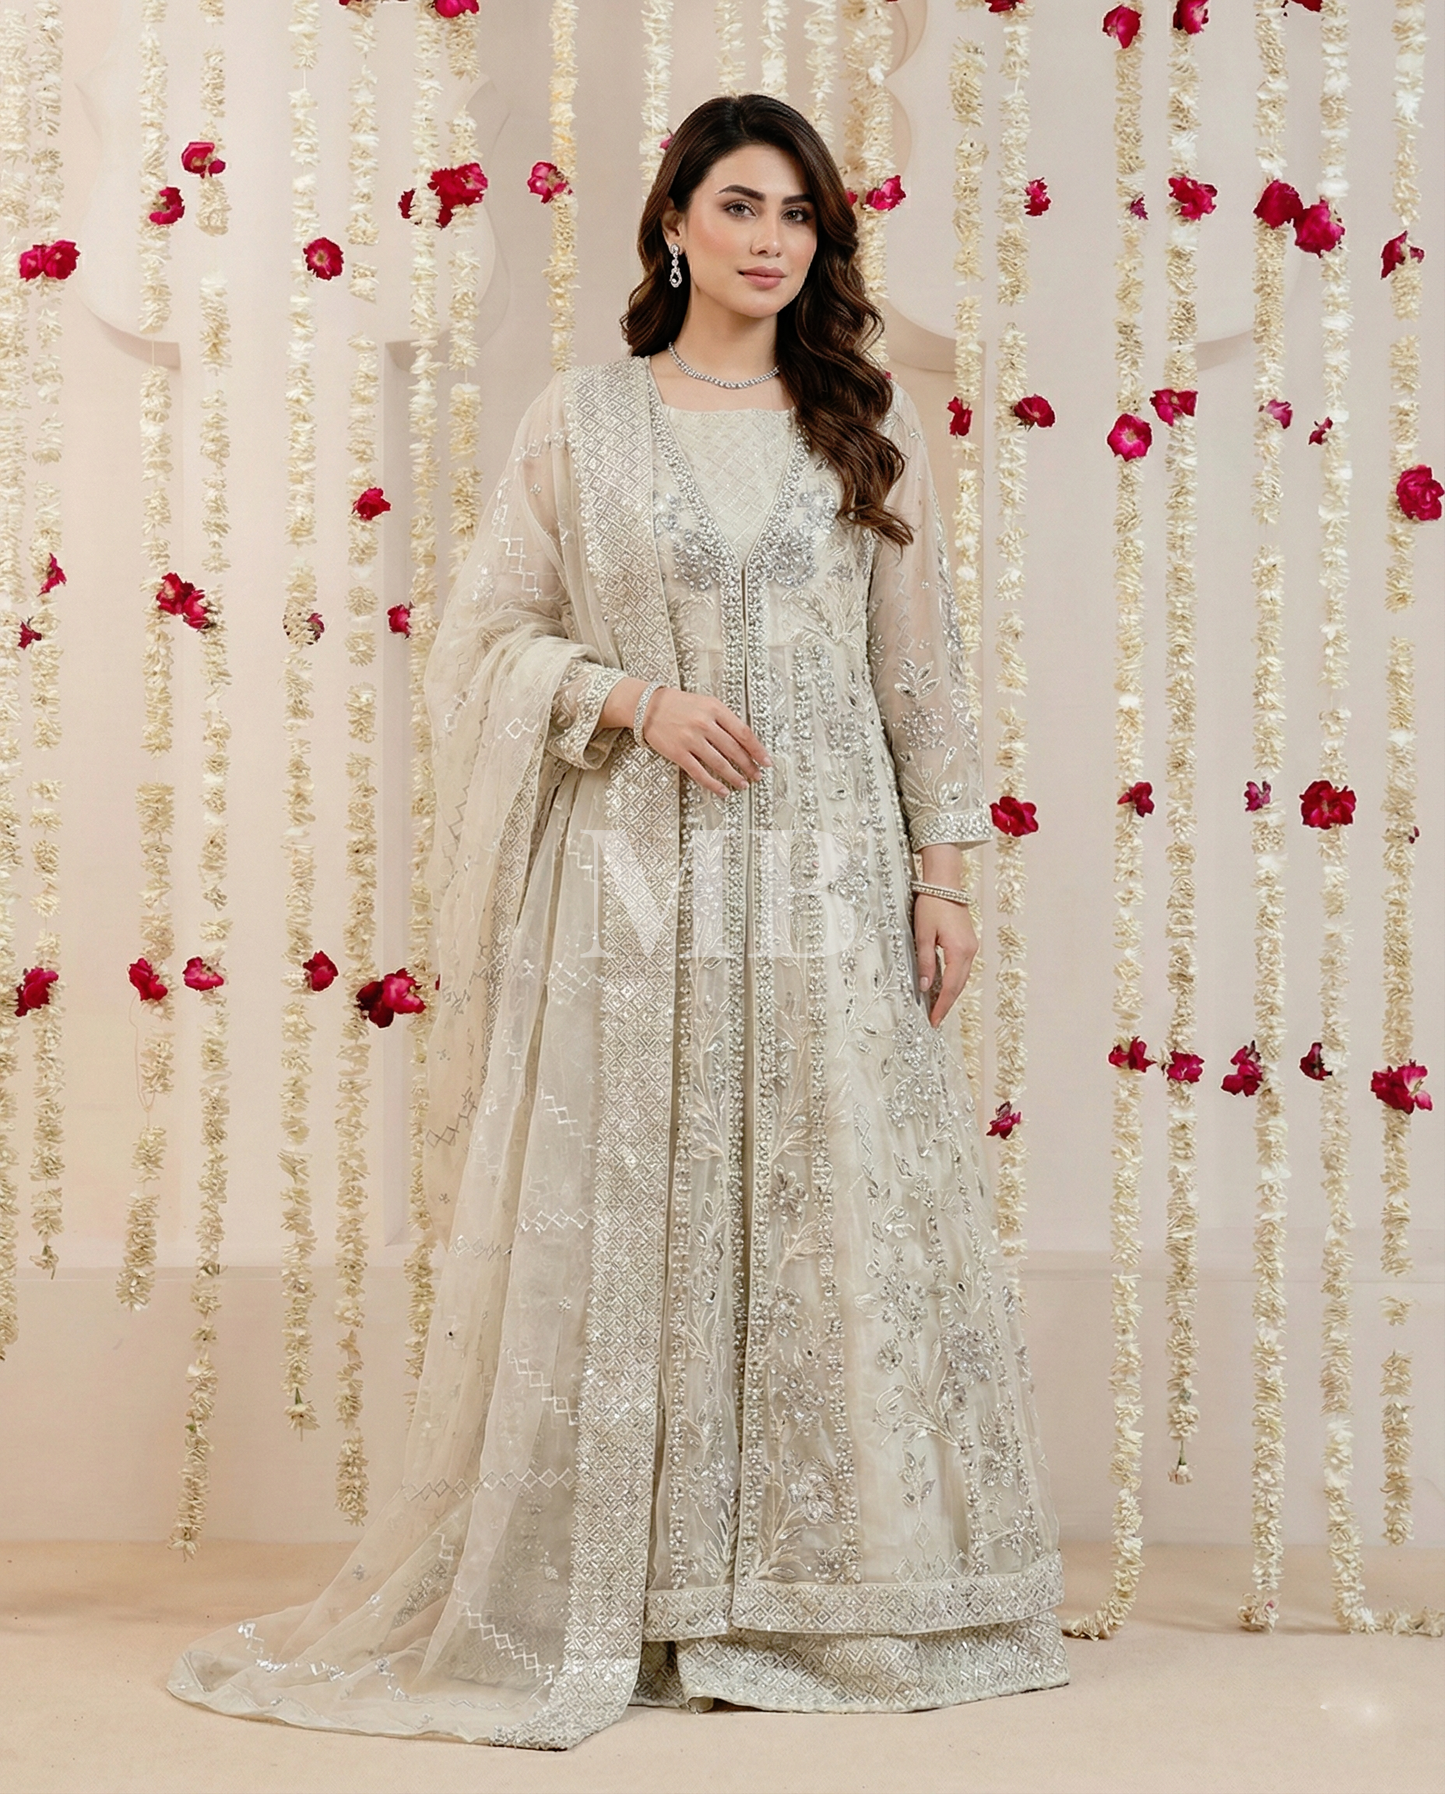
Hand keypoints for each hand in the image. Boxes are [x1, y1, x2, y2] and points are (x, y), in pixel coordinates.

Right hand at [640, 686, 770, 793]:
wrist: (647, 706)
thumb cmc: (679, 704)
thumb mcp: (706, 703)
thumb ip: (724, 719)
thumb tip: (744, 741)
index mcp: (715, 709)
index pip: (743, 733)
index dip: (757, 750)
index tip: (766, 761)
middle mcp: (704, 724)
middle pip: (734, 750)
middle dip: (749, 766)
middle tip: (757, 775)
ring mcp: (691, 739)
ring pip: (720, 763)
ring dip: (734, 776)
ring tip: (743, 784)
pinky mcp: (678, 753)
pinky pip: (700, 773)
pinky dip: (713, 784)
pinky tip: (723, 790)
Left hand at [913, 893, 976, 1028]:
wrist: (945, 884)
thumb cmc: (932, 905)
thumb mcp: (923, 935)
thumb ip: (925, 962)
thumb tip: (925, 987)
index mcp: (959, 951)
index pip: (951, 987)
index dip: (942, 1006)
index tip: (934, 1020)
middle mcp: (969, 951)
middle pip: (960, 986)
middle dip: (948, 1004)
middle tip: (935, 1019)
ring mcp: (971, 946)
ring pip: (962, 977)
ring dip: (952, 993)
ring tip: (939, 1007)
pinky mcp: (968, 942)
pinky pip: (962, 968)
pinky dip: (954, 980)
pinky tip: (945, 986)